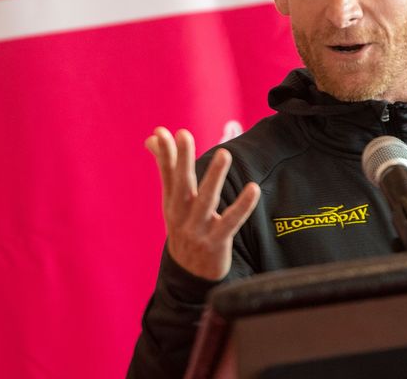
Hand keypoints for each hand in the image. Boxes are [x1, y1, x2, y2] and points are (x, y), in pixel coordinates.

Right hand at [145, 127, 260, 280]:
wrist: (190, 275)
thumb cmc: (184, 226)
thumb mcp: (172, 201)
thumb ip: (166, 168)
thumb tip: (153, 138)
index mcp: (171, 203)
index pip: (167, 175)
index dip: (165, 154)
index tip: (161, 131)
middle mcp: (181, 215)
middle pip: (181, 185)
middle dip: (182, 159)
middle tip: (184, 134)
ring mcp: (197, 230)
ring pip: (206, 201)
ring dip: (213, 177)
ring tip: (224, 154)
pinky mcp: (216, 243)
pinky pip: (230, 223)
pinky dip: (242, 206)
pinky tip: (253, 189)